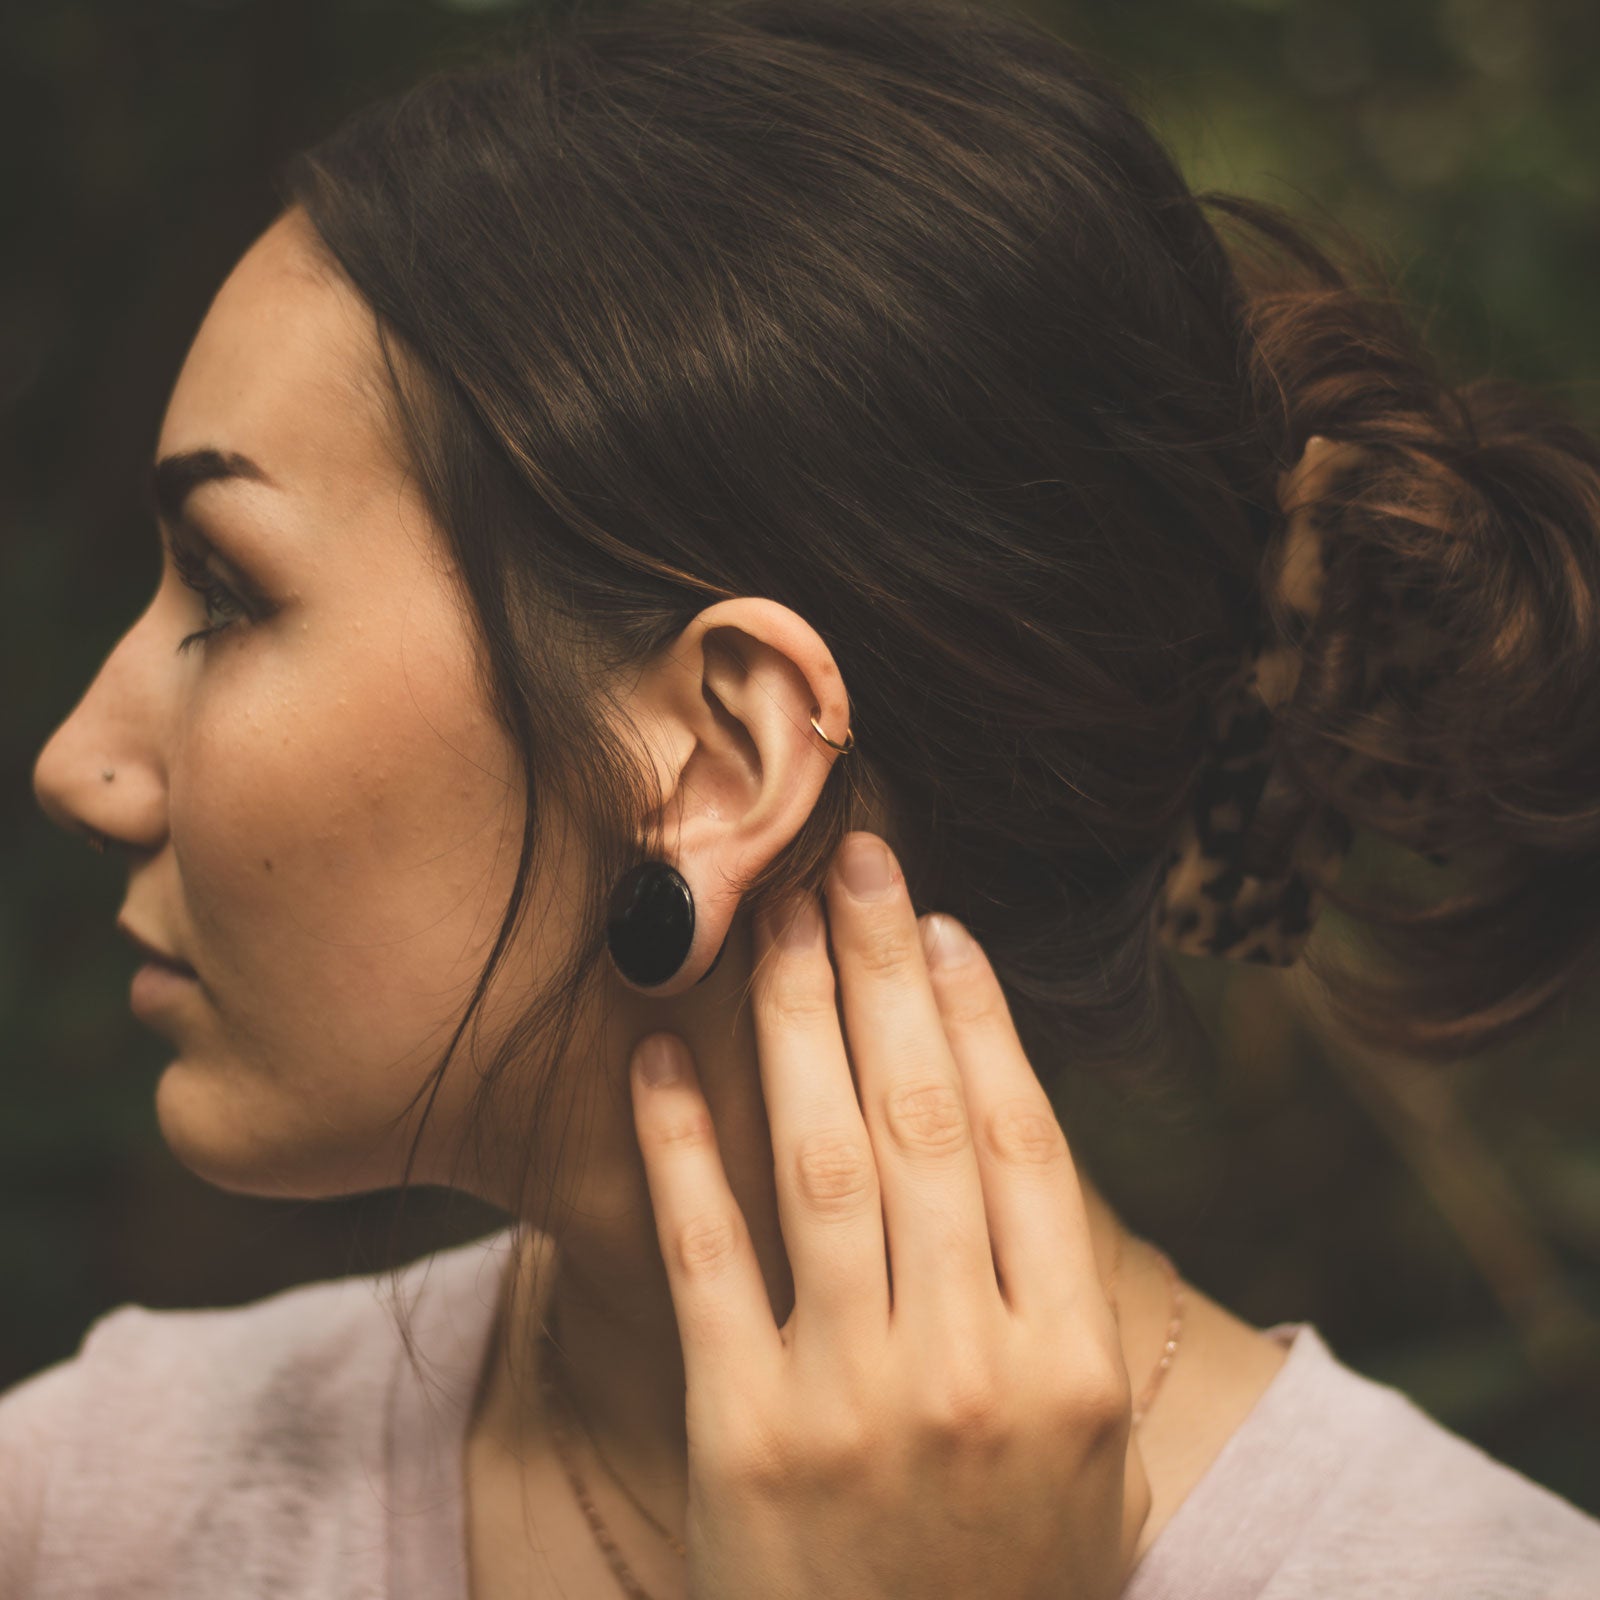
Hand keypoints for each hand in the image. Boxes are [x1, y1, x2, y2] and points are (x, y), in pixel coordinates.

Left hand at [629, 831, 1150, 1599]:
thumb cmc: (1009, 1579)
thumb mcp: (1086, 1456)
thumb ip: (1057, 1303)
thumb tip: (1006, 1126)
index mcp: (1071, 1365)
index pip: (1024, 1142)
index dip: (978, 1017)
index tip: (938, 925)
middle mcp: (970, 1367)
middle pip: (923, 1121)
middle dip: (883, 974)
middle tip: (853, 862)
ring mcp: (850, 1400)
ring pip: (821, 1162)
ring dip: (793, 1023)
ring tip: (770, 923)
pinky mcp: (742, 1436)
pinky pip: (705, 1258)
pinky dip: (681, 1148)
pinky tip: (662, 1058)